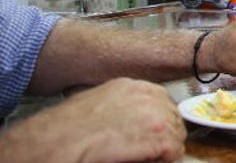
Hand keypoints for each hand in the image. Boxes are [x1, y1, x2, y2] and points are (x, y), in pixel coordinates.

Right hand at [0, 78, 184, 161]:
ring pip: (176, 134)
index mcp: (131, 87)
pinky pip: (174, 150)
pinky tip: (143, 160)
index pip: (163, 102)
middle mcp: (146, 96)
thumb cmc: (63, 130)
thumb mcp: (98, 104)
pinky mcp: (156, 135)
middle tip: (147, 150)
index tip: (151, 136)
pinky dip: (163, 159)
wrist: (51, 143)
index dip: (158, 123)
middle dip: (163, 135)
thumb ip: (123, 107)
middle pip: (173, 117)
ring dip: (163, 148)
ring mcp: (154, 114)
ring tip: (143, 156)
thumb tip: (134, 122)